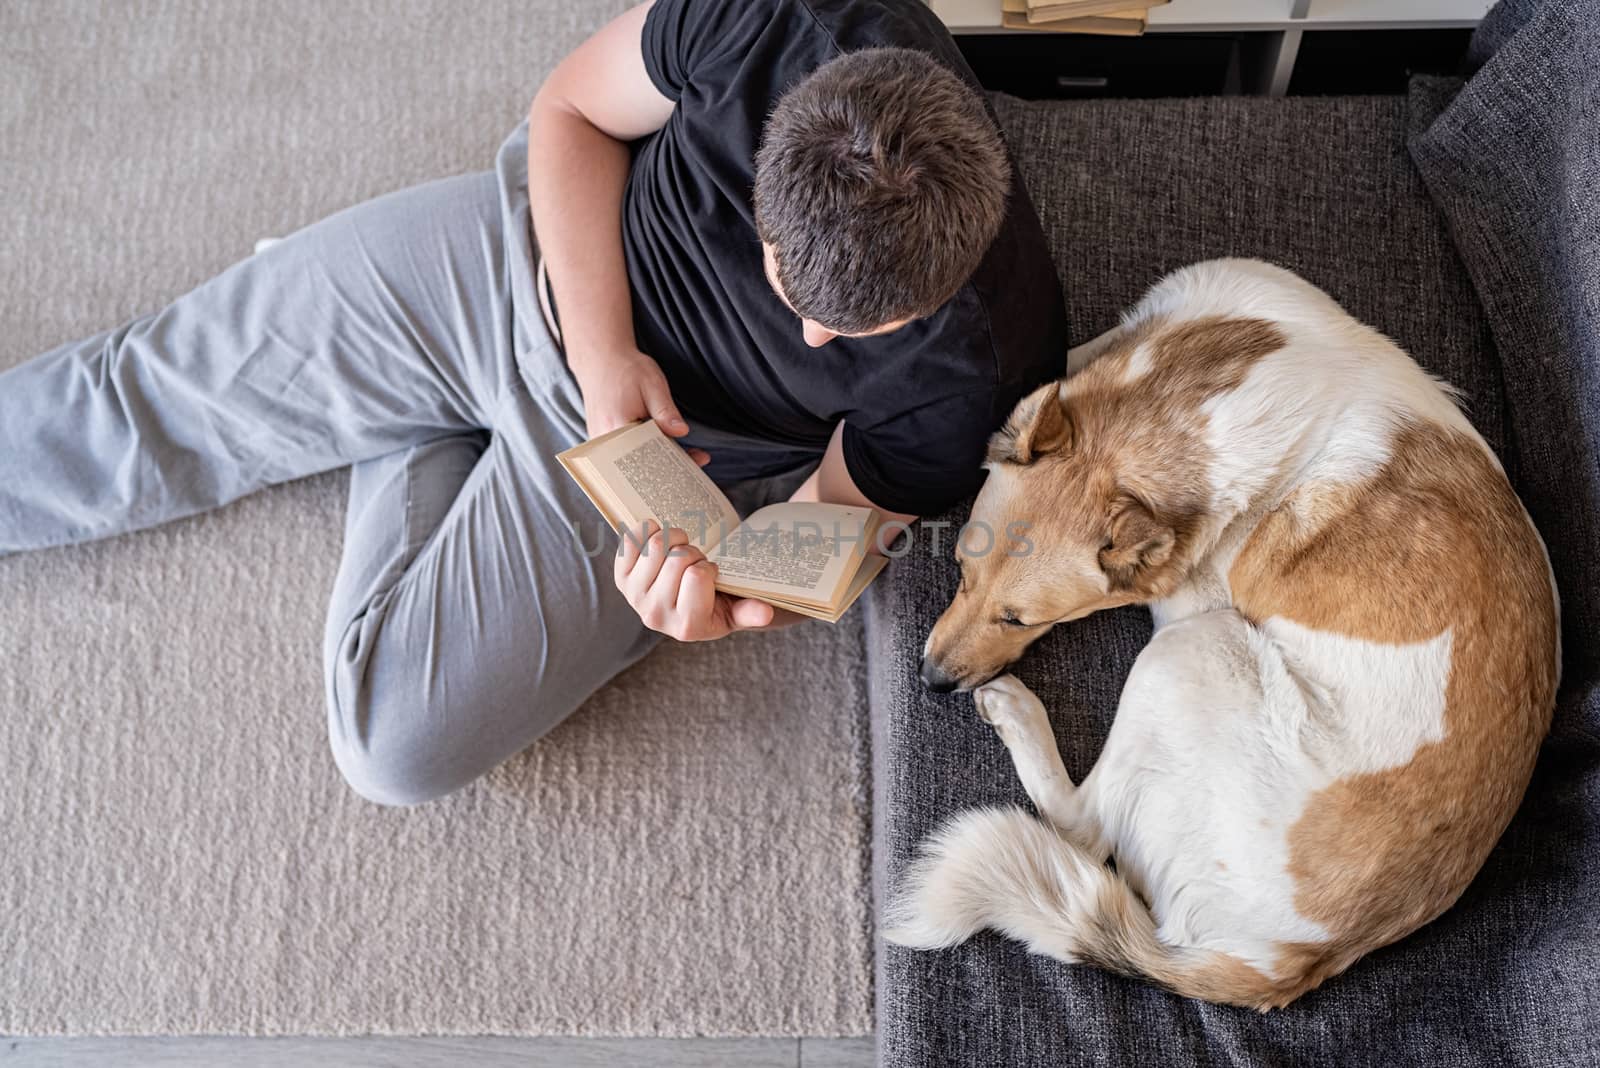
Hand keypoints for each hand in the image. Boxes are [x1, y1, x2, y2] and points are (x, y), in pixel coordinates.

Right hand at [573, 348, 708, 465]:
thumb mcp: (652, 384)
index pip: (649, 456)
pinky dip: (646, 455)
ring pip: (634, 463)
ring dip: (659, 462)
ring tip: (687, 457)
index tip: (698, 459)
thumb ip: (665, 411)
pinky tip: (664, 452)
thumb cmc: (626, 369)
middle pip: (642, 465)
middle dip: (671, 465)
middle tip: (699, 459)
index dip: (675, 460)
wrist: (599, 360)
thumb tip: (682, 431)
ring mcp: (600, 445)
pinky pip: (626, 457)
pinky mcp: (602, 444)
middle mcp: (604, 442)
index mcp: (617, 427)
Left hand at [616, 521, 795, 640]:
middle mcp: (656, 615)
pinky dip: (648, 530)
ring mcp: (635, 596)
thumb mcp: (736, 611)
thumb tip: (766, 612)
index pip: (697, 576)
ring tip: (679, 552)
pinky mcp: (621, 579)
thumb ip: (750, 612)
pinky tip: (659, 541)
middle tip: (694, 562)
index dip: (708, 566)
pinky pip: (631, 540)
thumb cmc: (714, 605)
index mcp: (687, 626)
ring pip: (656, 545)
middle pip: (677, 558)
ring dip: (674, 538)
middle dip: (692, 552)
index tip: (709, 574)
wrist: (681, 607)